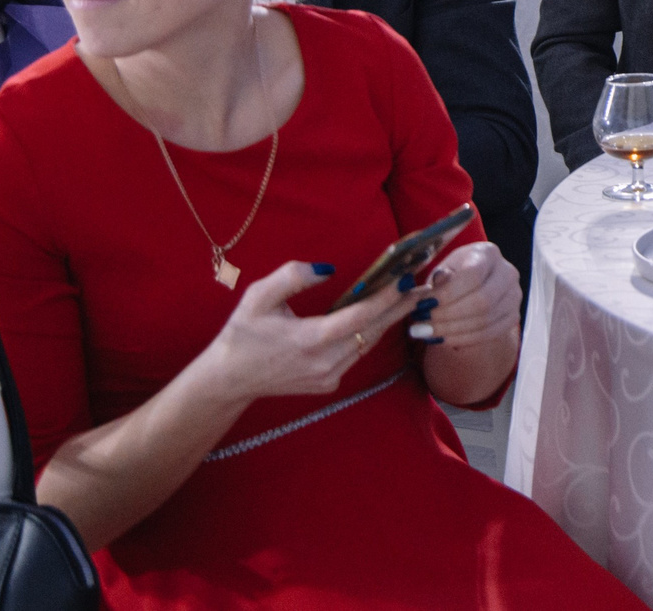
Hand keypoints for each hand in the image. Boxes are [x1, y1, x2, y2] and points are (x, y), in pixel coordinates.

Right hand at [199, 262, 416, 404]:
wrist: (229, 380)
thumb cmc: (242, 334)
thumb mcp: (258, 298)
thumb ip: (292, 277)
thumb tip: (327, 269)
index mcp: (310, 339)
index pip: (361, 315)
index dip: (387, 297)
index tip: (406, 278)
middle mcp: (325, 362)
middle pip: (373, 330)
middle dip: (400, 307)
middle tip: (423, 286)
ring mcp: (328, 377)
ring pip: (368, 343)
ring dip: (388, 321)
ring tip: (409, 298)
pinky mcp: (328, 384)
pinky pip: (356, 355)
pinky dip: (368, 335)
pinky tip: (380, 318)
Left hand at [412, 241, 521, 351]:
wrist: (472, 287)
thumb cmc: (454, 276)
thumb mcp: (441, 271)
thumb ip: (436, 280)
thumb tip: (432, 287)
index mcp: (488, 253)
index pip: (473, 274)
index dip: (448, 293)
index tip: (424, 304)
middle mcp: (507, 273)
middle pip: (482, 300)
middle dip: (448, 316)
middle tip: (422, 325)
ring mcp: (513, 296)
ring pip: (485, 320)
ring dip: (452, 331)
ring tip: (427, 333)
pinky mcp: (513, 316)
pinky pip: (489, 333)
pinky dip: (463, 339)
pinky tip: (443, 339)